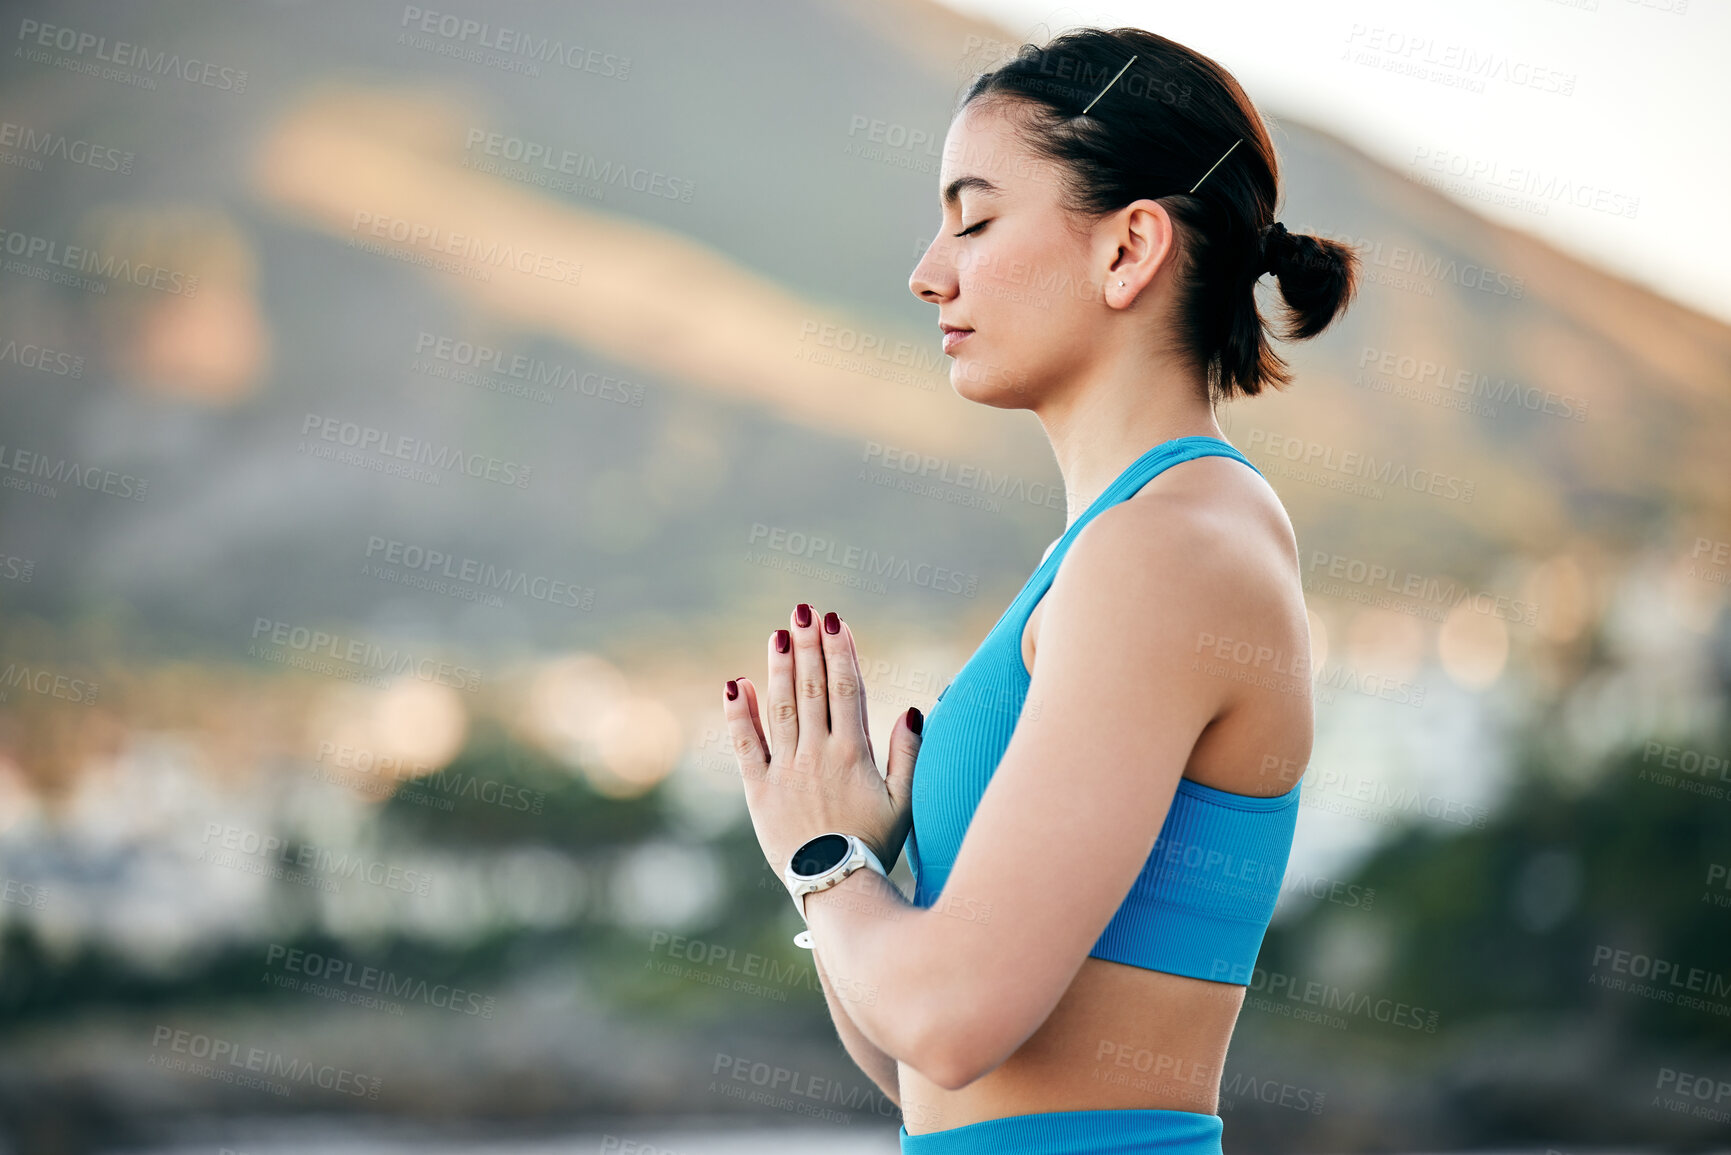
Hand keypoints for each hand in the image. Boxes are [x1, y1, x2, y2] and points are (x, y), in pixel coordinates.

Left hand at [724, 603, 922, 878]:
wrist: (835, 887)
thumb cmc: (875, 846)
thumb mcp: (905, 803)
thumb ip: (908, 755)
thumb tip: (914, 709)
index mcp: (853, 754)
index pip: (847, 690)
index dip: (840, 653)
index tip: (835, 622)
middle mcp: (818, 754)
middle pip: (812, 689)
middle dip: (808, 647)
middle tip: (803, 611)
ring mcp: (785, 770)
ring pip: (781, 708)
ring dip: (779, 668)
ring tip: (778, 634)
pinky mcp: (758, 790)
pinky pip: (745, 745)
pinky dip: (739, 714)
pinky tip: (736, 684)